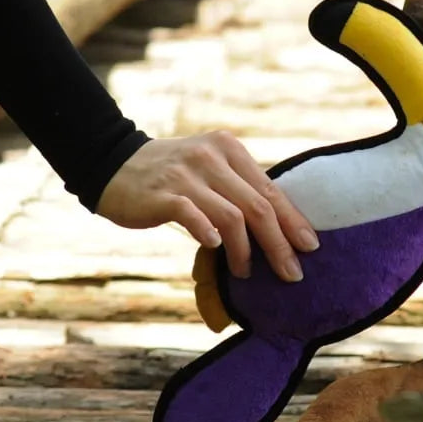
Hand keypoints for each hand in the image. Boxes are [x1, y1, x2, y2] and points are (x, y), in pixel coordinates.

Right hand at [95, 132, 317, 282]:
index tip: (310, 246)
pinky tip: (215, 249)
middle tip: (291, 272)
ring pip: (231, 216)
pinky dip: (208, 234)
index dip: (292, 220)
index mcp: (229, 149)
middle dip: (279, 243)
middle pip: (257, 205)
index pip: (270, 189)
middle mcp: (211, 157)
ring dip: (244, 250)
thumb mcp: (209, 169)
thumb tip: (278, 228)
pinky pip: (192, 215)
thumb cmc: (170, 175)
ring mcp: (186, 174)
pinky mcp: (162, 193)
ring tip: (245, 272)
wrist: (112, 163)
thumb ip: (237, 189)